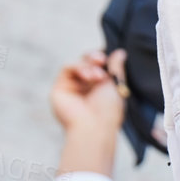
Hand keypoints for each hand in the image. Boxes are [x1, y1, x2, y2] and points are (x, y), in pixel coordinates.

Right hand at [52, 51, 126, 177]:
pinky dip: (78, 67)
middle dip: (94, 58)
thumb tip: (120, 52)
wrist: (95, 127)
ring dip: (88, 65)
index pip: (97, 66)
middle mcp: (84, 88)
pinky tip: (89, 77)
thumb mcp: (115, 85)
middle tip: (101, 60)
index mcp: (98, 89)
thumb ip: (116, 68)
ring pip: (77, 64)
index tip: (108, 59)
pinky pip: (66, 68)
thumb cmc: (109, 111)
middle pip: (86, 62)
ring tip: (99, 76)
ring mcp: (71, 89)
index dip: (101, 59)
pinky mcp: (59, 90)